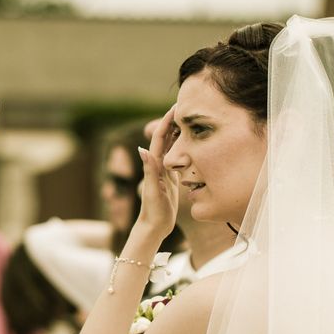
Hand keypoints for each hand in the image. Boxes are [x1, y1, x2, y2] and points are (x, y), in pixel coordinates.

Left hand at [136, 106, 177, 238]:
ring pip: (173, 147)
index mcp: (154, 165)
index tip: (176, 106)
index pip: (160, 137)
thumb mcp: (152, 191)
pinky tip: (191, 144)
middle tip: (186, 106)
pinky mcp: (171, 180)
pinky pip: (178, 159)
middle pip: (167, 138)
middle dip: (174, 121)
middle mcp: (159, 165)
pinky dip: (183, 149)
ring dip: (179, 133)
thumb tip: (142, 149)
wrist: (154, 227)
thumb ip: (149, 170)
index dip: (167, 121)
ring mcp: (165, 172)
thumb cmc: (153, 211)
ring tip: (190, 119)